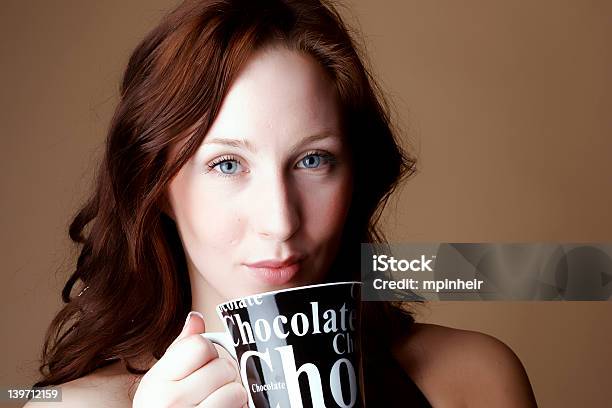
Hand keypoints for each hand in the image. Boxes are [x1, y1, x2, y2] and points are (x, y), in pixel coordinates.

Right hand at [133, 312, 247, 406]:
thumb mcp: (162, 379)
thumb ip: (181, 348)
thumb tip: (196, 318)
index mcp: (157, 382)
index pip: (199, 345)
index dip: (207, 352)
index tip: (201, 365)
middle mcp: (170, 402)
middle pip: (222, 366)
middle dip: (224, 373)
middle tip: (213, 385)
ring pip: (236, 390)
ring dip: (234, 394)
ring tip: (219, 400)